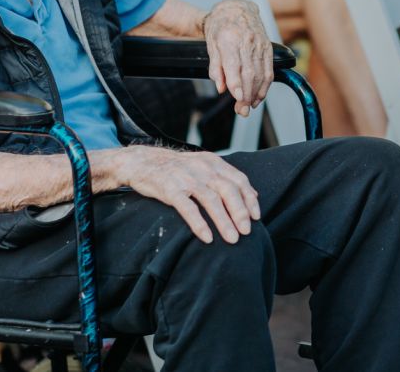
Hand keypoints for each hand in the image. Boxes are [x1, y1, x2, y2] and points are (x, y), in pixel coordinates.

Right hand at [119, 146, 259, 242]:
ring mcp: (186, 178)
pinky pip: (188, 208)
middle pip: (228, 190)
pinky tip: (207, 237)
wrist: (143, 161)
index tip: (256, 217)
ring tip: (232, 239)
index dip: (249, 198)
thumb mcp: (203, 166)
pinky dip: (199, 223)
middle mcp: (203, 168)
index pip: (238, 179)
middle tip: (247, 232)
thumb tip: (253, 195)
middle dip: (240, 212)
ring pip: (211, 200)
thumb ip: (226, 178)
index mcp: (213, 162)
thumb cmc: (178, 169)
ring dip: (224, 221)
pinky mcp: (170, 189)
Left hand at [203, 0, 272, 116]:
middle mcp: (247, 41)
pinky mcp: (268, 47)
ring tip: (248, 106)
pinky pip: (269, 70)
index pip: (234, 65)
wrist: (236, 8)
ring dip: (255, 93)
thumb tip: (221, 87)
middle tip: (241, 111)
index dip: (237, 84)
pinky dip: (265, 86)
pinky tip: (259, 96)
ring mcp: (259, 44)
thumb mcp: (210, 44)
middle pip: (249, 73)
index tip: (237, 99)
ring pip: (260, 73)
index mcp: (229, 39)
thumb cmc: (221, 26)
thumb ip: (215, 67)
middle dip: (246, 95)